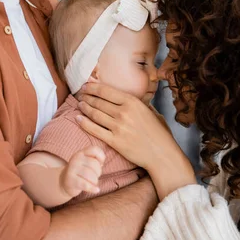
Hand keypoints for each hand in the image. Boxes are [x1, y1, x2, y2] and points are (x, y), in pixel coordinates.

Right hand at [60, 146, 105, 197]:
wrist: (63, 182)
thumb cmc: (80, 172)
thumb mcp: (86, 163)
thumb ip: (95, 160)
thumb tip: (101, 164)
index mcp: (81, 153)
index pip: (94, 150)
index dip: (101, 157)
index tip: (101, 164)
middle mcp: (76, 159)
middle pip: (94, 164)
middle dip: (98, 172)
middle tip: (94, 176)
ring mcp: (72, 169)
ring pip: (91, 175)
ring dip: (95, 181)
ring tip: (93, 183)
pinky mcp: (71, 180)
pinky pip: (85, 184)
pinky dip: (92, 188)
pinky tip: (96, 190)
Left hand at [76, 83, 195, 198]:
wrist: (161, 154)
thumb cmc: (159, 132)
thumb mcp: (150, 111)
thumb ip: (137, 103)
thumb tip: (126, 97)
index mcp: (132, 102)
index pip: (106, 91)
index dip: (92, 87)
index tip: (86, 85)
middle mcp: (124, 112)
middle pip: (98, 101)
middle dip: (86, 97)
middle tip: (80, 94)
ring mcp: (118, 127)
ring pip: (94, 114)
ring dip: (84, 108)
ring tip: (79, 105)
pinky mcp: (114, 141)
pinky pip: (94, 130)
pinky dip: (83, 123)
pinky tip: (77, 119)